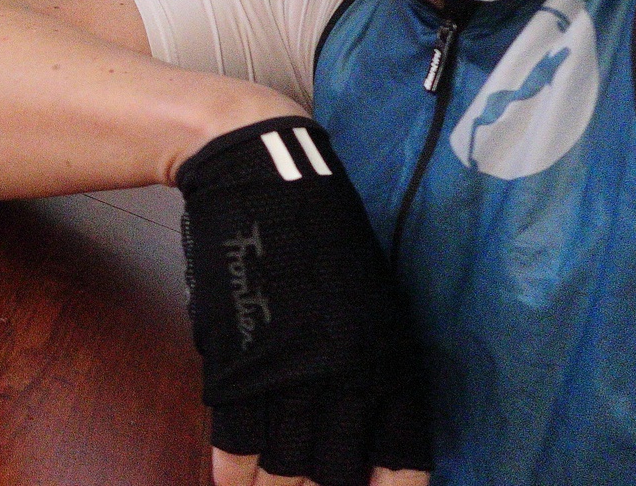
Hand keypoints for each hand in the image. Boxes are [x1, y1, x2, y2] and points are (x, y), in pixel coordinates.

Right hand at [178, 118, 433, 485]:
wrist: (261, 180)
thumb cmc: (323, 228)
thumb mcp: (373, 296)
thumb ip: (373, 362)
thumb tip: (364, 422)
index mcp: (391, 361)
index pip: (404, 458)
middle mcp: (347, 382)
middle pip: (337, 472)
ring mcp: (288, 379)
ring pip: (284, 469)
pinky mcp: (236, 370)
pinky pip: (236, 445)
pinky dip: (232, 473)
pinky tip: (231, 483)